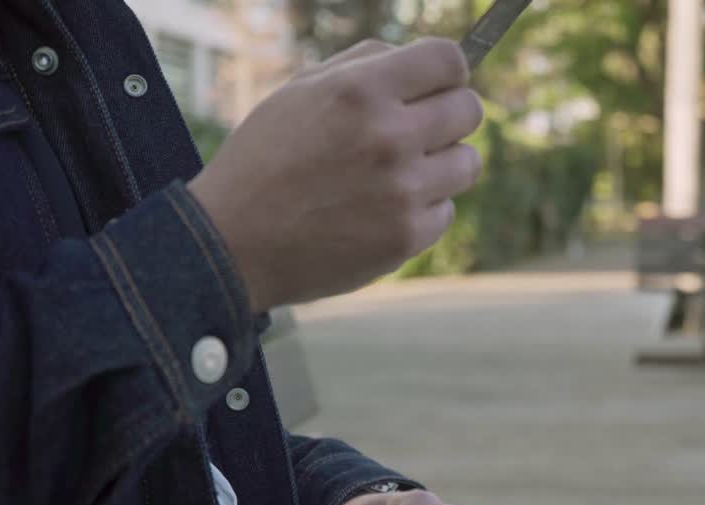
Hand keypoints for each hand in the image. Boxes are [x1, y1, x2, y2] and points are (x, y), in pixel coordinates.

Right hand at [187, 38, 483, 312]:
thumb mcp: (300, 92)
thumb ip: (364, 67)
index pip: (449, 60)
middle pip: (469, 110)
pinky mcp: (408, 236)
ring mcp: (403, 190)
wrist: (234, 243)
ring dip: (441, 165)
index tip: (438, 85)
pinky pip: (446, 210)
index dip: (449, 71)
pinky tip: (381, 211)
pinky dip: (422, 210)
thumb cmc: (266, 160)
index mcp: (361, 90)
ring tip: (397, 174)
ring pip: (467, 163)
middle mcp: (389, 136)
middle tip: (421, 131)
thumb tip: (421, 62)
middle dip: (450, 116)